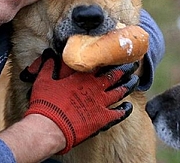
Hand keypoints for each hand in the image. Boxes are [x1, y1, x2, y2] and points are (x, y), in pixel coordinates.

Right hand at [21, 49, 138, 153]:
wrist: (49, 127)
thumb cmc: (45, 103)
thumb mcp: (43, 80)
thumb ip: (48, 67)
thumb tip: (49, 56)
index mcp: (82, 77)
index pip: (100, 64)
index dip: (109, 58)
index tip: (115, 52)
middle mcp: (94, 88)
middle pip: (115, 75)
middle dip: (125, 68)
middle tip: (133, 63)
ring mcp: (100, 103)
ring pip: (120, 91)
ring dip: (128, 85)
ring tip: (135, 80)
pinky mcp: (102, 119)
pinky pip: (118, 114)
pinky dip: (125, 110)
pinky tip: (129, 107)